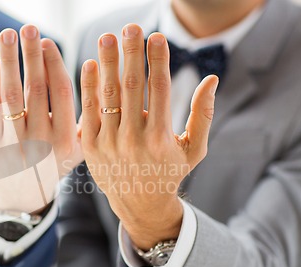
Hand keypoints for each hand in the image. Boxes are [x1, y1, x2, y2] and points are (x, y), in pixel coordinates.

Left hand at [0, 25, 82, 212]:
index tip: (49, 42)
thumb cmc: (50, 167)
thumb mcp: (75, 152)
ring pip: (12, 95)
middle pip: (37, 89)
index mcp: (67, 141)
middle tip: (30, 28)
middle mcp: (42, 142)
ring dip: (10, 61)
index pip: (62, 95)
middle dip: (33, 56)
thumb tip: (97, 82)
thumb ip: (84, 122)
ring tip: (8, 34)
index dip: (55, 65)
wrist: (20, 201)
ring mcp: (14, 144)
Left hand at [80, 25, 218, 248]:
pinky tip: (90, 64)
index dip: (158, 60)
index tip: (156, 36)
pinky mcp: (90, 146)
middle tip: (130, 27)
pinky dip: (88, 87)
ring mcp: (108, 143)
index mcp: (161, 138)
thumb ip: (203, 114)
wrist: (138, 204)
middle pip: (131, 87)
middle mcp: (133, 140)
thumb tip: (211, 79)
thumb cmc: (169, 172)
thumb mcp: (194, 149)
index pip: (159, 89)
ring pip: (108, 95)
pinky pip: (88, 111)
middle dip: (130, 53)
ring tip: (107, 38)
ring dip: (107, 63)